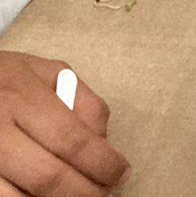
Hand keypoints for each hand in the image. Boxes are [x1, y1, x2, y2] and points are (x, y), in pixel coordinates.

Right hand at [0, 51, 128, 194]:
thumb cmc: (11, 80)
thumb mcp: (51, 74)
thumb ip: (84, 103)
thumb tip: (104, 143)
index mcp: (23, 97)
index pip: (72, 139)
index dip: (102, 163)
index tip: (121, 174)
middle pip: (48, 176)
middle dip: (83, 192)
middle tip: (103, 196)